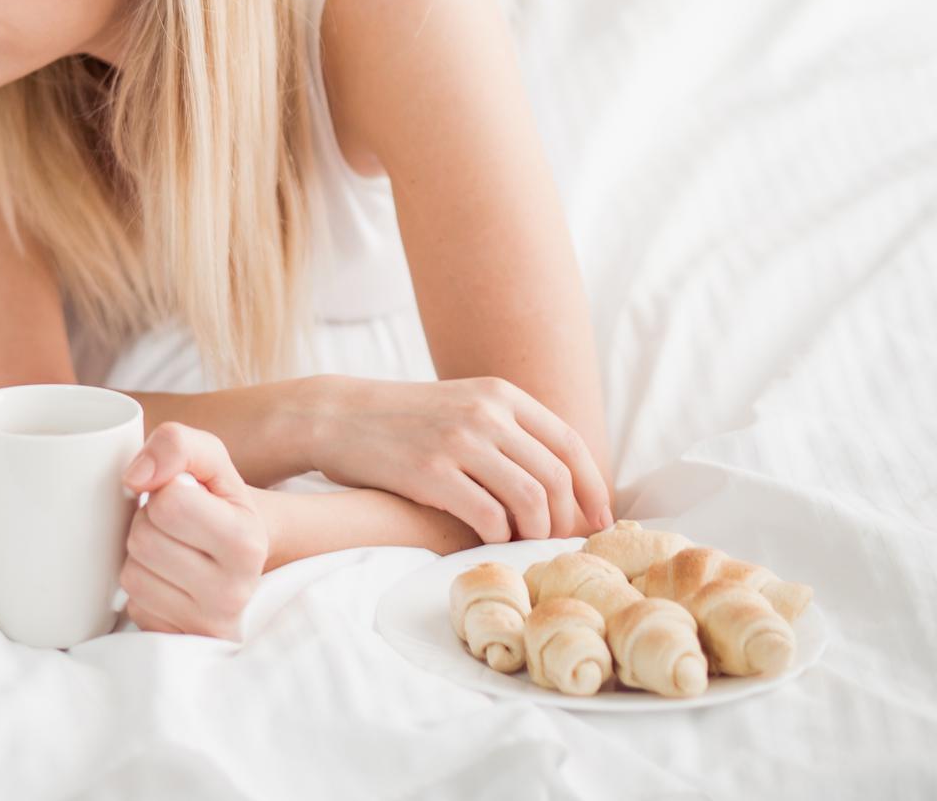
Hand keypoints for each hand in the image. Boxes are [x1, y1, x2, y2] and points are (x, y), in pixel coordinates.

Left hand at [117, 423, 268, 639]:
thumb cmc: (218, 502)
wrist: (239, 556)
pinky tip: (168, 580)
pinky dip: (142, 587)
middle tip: (174, 527)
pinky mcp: (179, 642)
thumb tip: (135, 478)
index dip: (163, 490)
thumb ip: (176, 444)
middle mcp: (234, 591)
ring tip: (171, 551)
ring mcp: (207, 625)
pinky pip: (132, 606)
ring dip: (141, 556)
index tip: (183, 497)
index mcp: (247, 541)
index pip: (170, 502)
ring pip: (132, 575)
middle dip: (148, 523)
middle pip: (144, 540)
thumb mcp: (209, 460)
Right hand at [293, 374, 609, 542]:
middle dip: (565, 520)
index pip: (570, 443)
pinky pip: (489, 516)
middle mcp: (485, 413)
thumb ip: (509, 431)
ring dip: (534, 531)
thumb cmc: (403, 421)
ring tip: (521, 542)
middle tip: (556, 543)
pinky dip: (498, 536)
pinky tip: (487, 538)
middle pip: (555, 477)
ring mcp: (458, 440)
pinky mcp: (430, 471)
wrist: (337, 416)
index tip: (599, 520)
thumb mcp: (462, 405)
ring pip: (530, 498)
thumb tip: (562, 485)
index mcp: (499, 394)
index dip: (593, 488)